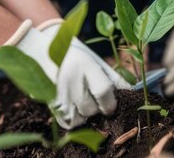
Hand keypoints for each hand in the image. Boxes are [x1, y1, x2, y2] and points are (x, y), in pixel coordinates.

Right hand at [7, 20, 129, 129]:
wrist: (42, 50)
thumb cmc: (75, 55)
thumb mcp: (95, 60)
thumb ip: (113, 77)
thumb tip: (132, 92)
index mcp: (84, 65)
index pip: (103, 90)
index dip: (111, 102)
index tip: (113, 104)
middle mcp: (70, 80)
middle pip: (92, 108)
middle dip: (99, 109)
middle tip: (97, 101)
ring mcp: (57, 92)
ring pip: (80, 118)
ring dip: (87, 115)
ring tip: (84, 101)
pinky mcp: (48, 103)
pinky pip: (68, 123)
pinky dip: (75, 120)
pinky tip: (75, 107)